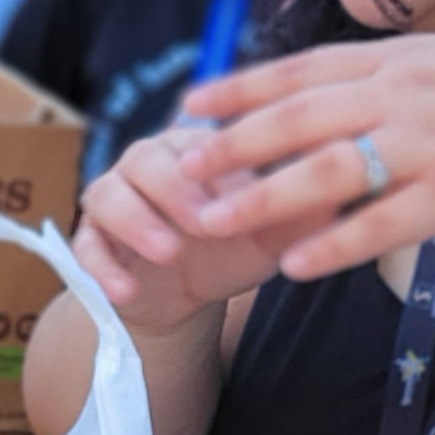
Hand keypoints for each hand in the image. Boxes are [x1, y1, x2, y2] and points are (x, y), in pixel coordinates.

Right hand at [70, 126, 329, 328]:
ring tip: (168, 251)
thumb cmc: (237, 246)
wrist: (189, 294)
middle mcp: (146, 164)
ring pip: (106, 194)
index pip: (197, 140)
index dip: (214, 163)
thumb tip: (349, 183)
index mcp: (193, 148)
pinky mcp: (93, 241)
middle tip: (204, 223)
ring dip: (136, 221)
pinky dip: (100, 268)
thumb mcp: (276, 232)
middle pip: (145, 158)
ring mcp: (113, 200)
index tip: (240, 194)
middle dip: (174, 191)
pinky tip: (124, 290)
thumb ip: (305, 209)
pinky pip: (84, 247)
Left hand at [175, 38, 434, 282]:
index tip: (189, 104)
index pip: (301, 69)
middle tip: (179, 169)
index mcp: (399, 60)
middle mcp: (405, 95)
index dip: (241, 88)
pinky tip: (290, 268)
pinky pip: (378, 225)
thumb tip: (329, 90)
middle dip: (231, 145)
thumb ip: (388, 79)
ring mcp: (428, 145)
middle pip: (297, 118)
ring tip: (210, 224)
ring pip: (325, 171)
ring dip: (261, 199)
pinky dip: (330, 247)